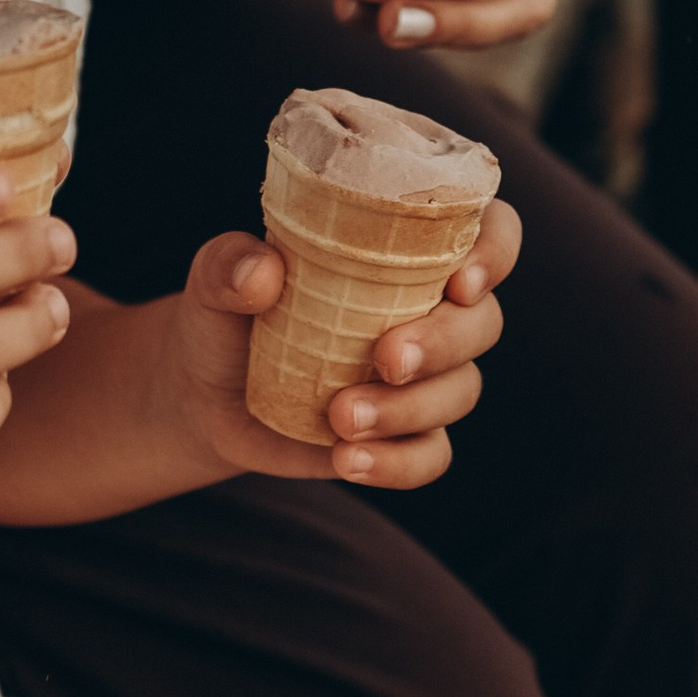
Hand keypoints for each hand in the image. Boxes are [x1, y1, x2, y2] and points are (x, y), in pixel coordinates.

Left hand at [161, 203, 522, 488]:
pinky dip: (399, 463)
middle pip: (483, 322)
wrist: (203, 393)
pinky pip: (432, 454)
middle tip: (386, 359)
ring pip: (461, 391)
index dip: (494, 251)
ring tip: (341, 419)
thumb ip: (229, 264)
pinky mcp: (404, 434)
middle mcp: (430, 309)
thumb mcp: (214, 280)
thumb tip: (262, 271)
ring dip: (410, 409)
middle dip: (444, 342)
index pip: (488, 232)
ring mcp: (423, 377)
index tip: (459, 281)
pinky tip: (346, 461)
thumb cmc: (225, 314)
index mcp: (405, 250)